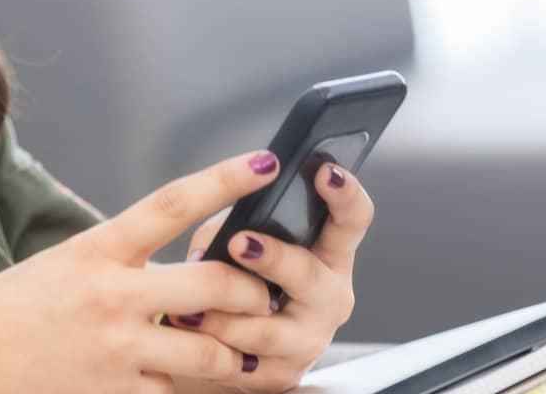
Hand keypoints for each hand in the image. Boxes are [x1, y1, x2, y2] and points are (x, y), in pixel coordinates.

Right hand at [0, 150, 285, 393]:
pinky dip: (180, 385)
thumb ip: (119, 259)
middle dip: (252, 290)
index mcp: (97, 250)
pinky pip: (173, 390)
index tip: (266, 163)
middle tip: (263, 292)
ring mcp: (117, 350)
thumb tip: (174, 261)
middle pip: (213, 283)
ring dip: (229, 353)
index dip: (226, 180)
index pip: (173, 204)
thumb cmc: (11, 311)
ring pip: (209, 352)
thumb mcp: (64, 264)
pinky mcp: (116, 393)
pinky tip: (174, 378)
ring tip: (233, 350)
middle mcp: (112, 296)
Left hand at [170, 163, 374, 392]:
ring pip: (271, 329)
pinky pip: (247, 364)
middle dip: (274, 258)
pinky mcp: (282, 374)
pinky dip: (214, 347)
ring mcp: (310, 339)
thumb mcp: (237, 240)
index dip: (346, 194)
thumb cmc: (233, 278)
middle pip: (311, 276)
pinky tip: (194, 335)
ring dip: (226, 314)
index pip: (353, 219)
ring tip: (192, 304)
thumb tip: (222, 234)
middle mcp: (329, 297)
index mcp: (328, 254)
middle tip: (241, 242)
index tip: (325, 172)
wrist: (220, 343)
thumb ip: (233, 226)